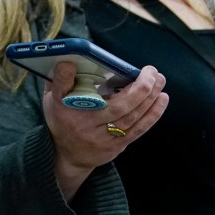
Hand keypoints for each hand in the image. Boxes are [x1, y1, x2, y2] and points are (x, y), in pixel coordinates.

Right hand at [43, 61, 168, 200]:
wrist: (67, 156)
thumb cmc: (62, 120)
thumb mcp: (52, 100)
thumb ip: (59, 80)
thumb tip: (69, 58)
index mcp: (62, 108)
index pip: (61, 90)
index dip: (63, 77)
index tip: (68, 64)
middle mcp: (82, 123)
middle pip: (115, 106)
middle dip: (139, 88)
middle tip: (150, 71)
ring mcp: (101, 137)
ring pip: (131, 116)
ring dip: (149, 97)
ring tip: (160, 80)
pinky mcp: (115, 145)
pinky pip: (138, 129)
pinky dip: (152, 113)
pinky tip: (161, 98)